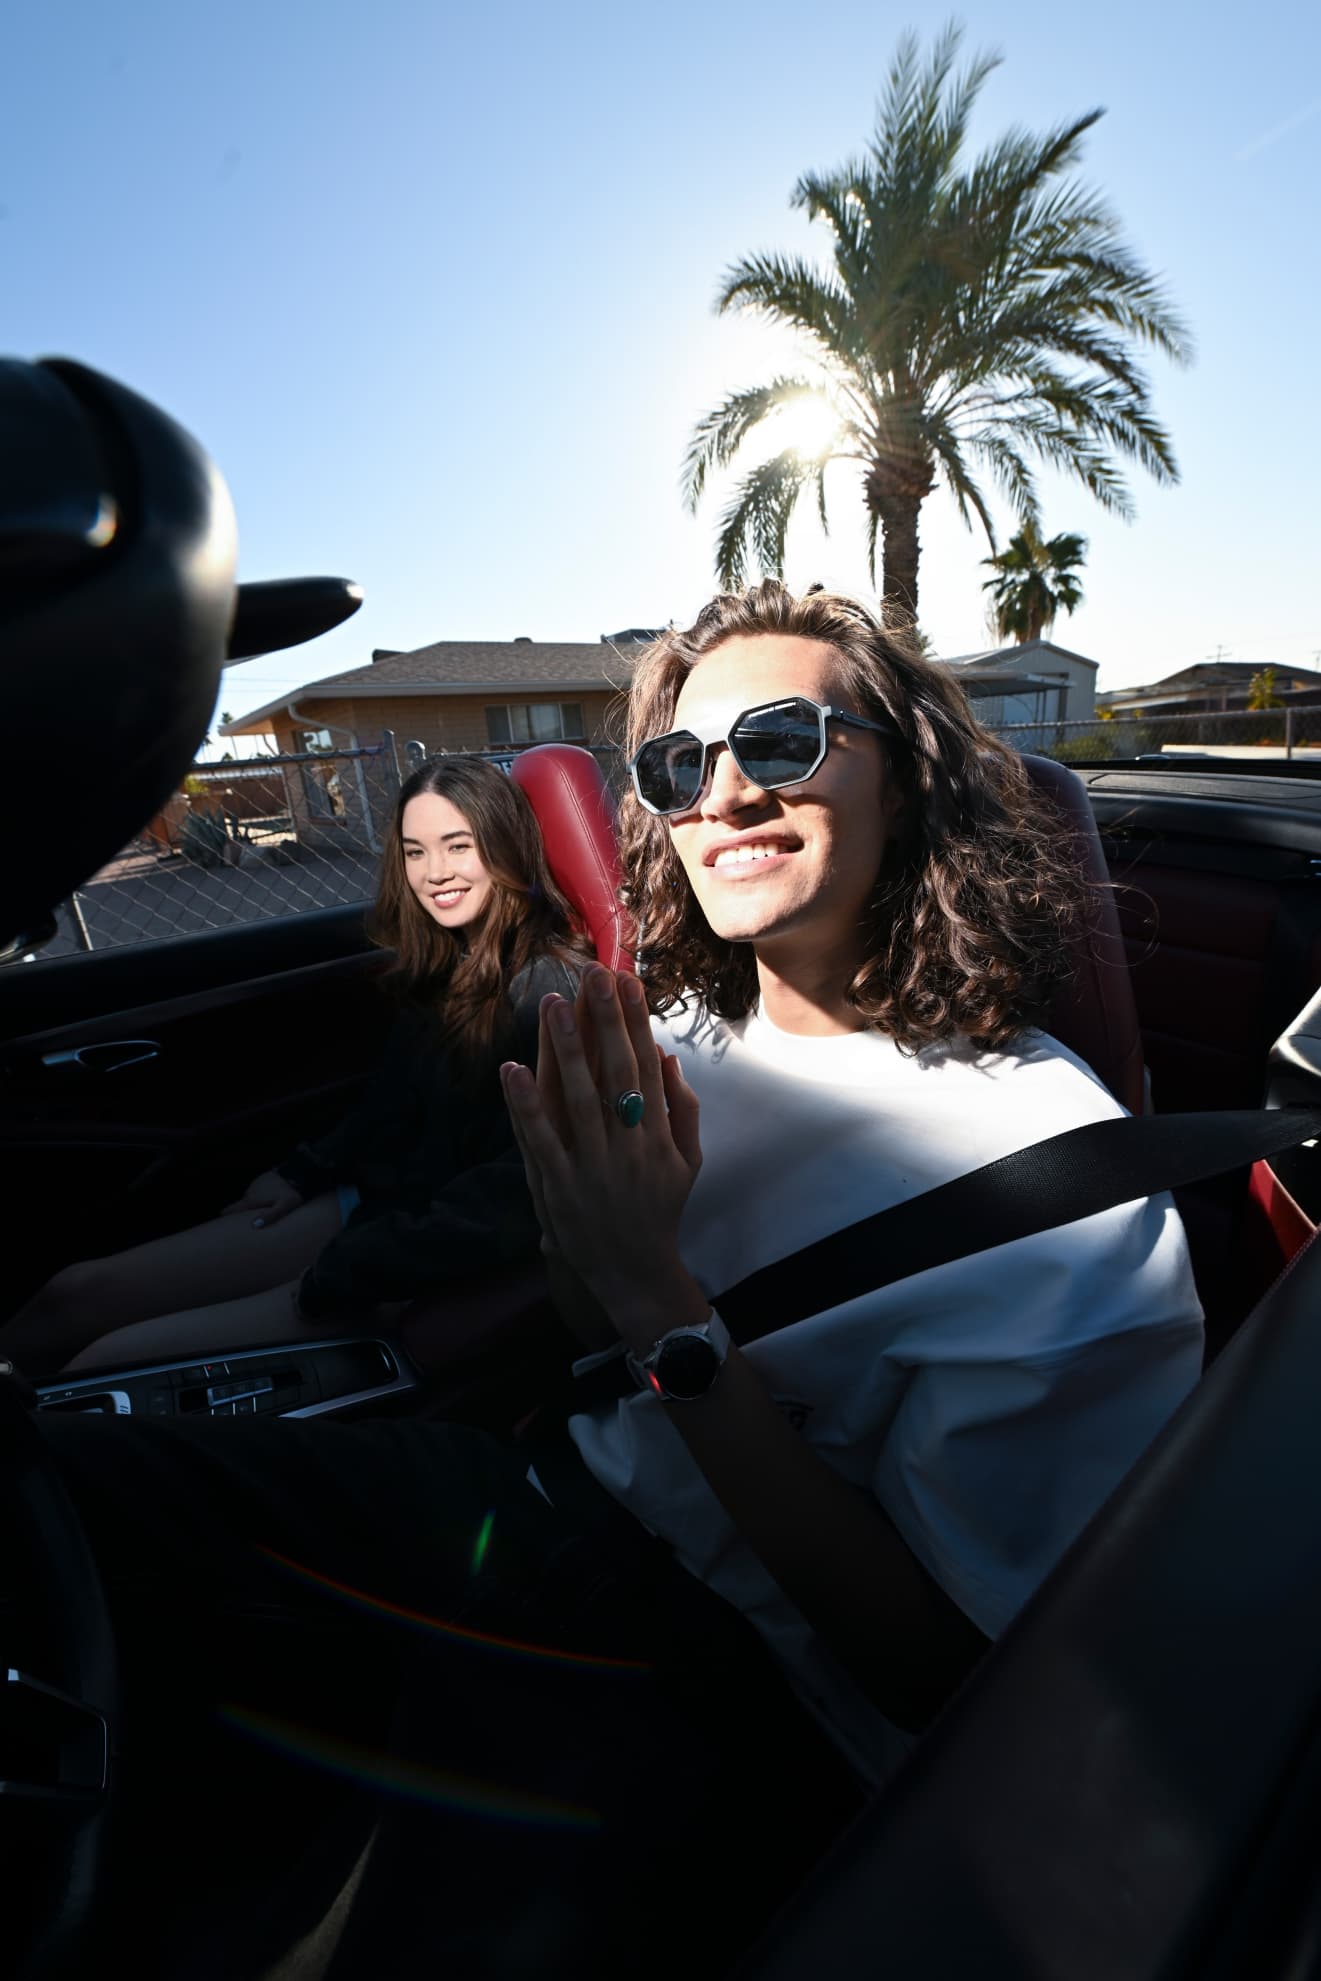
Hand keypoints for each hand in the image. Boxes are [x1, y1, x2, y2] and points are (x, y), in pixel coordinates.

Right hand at [224, 1168, 304, 1228]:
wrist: (298, 1173)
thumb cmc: (291, 1193)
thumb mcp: (283, 1207)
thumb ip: (269, 1216)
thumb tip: (254, 1226)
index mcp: (252, 1200)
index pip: (231, 1209)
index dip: (225, 1216)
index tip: (219, 1223)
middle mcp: (250, 1192)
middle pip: (240, 1205)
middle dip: (240, 1213)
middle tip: (242, 1222)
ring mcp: (255, 1184)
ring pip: (250, 1198)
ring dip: (253, 1204)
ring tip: (258, 1212)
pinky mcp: (262, 1179)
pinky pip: (257, 1190)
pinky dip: (260, 1196)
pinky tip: (267, 1200)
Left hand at [501, 967, 704, 1351]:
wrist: (634, 1273)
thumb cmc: (659, 1210)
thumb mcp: (689, 1161)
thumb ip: (684, 1109)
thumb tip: (667, 1058)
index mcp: (658, 1136)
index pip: (645, 1067)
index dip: (635, 1022)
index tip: (626, 982)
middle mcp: (627, 1146)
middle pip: (614, 1072)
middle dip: (603, 1020)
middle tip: (594, 974)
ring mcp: (591, 1165)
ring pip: (577, 1097)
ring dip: (565, 1048)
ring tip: (554, 1003)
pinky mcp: (558, 1185)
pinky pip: (540, 1139)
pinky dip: (524, 1104)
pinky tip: (511, 1069)